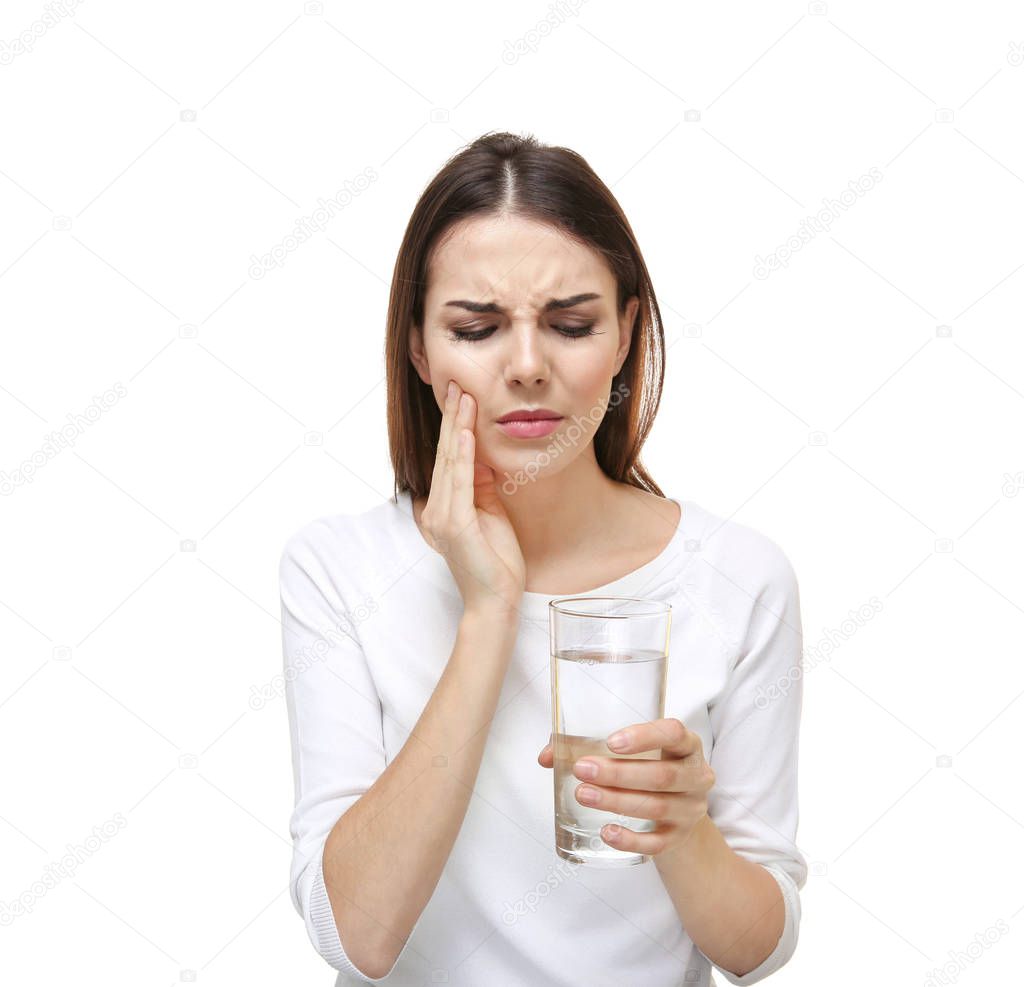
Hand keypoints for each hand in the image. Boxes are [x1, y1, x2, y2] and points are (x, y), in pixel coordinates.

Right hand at [418, 379, 525, 618]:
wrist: (496, 602)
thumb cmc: (496, 562)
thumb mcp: (491, 514)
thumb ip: (482, 487)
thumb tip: (480, 456)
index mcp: (444, 506)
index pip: (449, 458)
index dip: (454, 426)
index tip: (461, 396)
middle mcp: (436, 509)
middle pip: (444, 454)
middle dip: (452, 418)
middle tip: (457, 384)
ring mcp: (442, 518)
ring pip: (449, 463)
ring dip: (456, 427)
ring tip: (462, 398)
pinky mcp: (454, 526)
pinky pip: (458, 483)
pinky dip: (461, 456)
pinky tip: (464, 434)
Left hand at [537, 718, 714, 855]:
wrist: (678, 807)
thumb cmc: (649, 766)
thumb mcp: (633, 751)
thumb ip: (590, 746)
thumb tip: (547, 756)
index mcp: (687, 746)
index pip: (675, 734)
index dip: (645, 736)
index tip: (611, 742)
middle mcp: (696, 776)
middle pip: (662, 775)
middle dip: (619, 774)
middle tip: (582, 769)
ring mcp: (690, 810)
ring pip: (656, 808)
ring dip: (617, 801)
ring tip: (583, 794)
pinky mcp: (678, 839)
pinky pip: (656, 844)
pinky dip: (630, 840)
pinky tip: (606, 831)